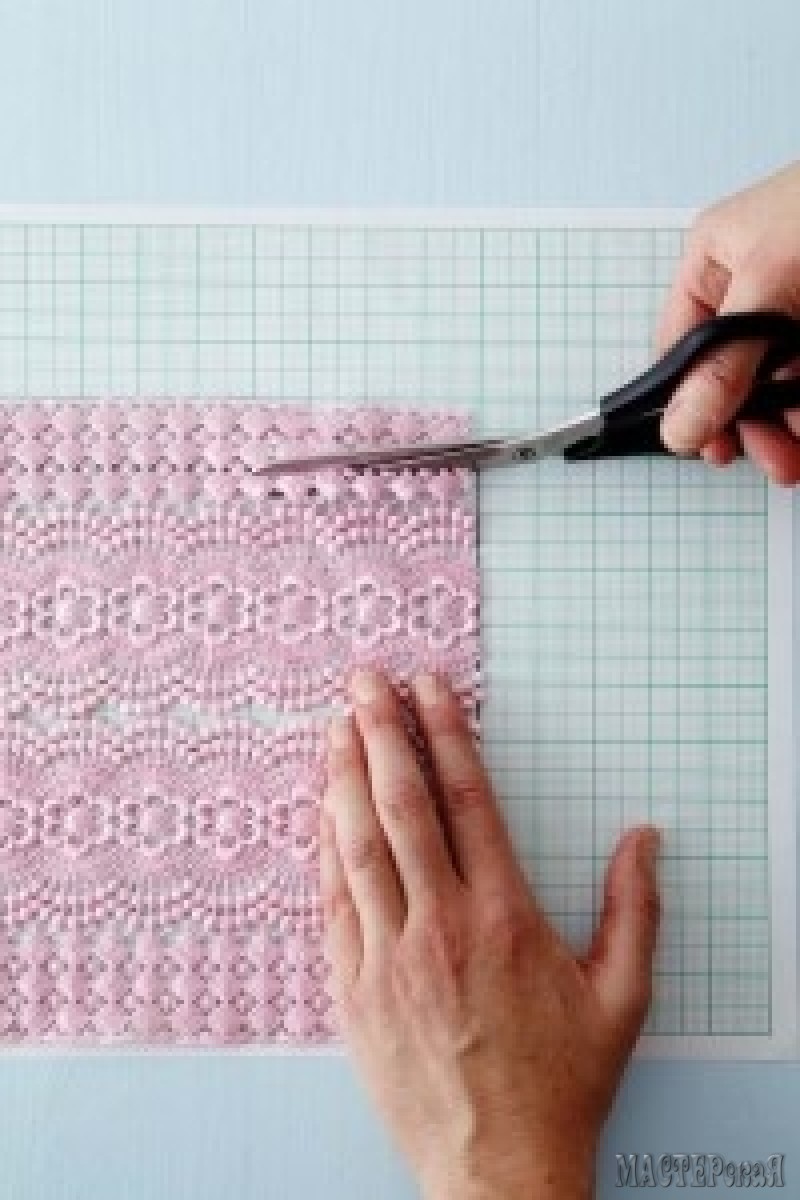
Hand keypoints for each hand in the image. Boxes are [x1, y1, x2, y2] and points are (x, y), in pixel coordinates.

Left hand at [321, 669, 660, 1199]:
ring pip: (357, 844)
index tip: (428, 688)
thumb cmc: (560, 1083)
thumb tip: (644, 838)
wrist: (498, 1168)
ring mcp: (387, 956)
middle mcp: (439, 925)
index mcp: (503, 917)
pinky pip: (332, 901)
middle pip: (401, 805)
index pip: (466, 799)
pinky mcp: (352, 988)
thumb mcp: (622, 998)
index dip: (445, 733)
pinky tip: (322, 810)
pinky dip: (325, 847)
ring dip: (344, 777)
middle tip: (364, 680)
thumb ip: (635, 910)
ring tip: (336, 726)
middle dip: (379, 732)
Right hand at [658, 160, 799, 482]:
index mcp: (715, 261)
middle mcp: (753, 283)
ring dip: (789, 420)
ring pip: (780, 378)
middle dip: (753, 421)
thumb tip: (681, 427)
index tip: (712, 448)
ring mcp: (796, 301)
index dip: (692, 402)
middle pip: (734, 372)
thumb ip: (725, 361)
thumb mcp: (770, 280)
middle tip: (775, 459)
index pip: (681, 348)